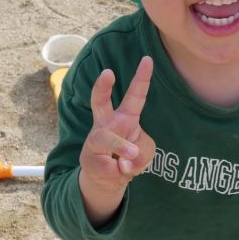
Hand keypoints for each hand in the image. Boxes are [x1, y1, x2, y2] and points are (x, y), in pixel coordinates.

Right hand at [79, 56, 155, 224]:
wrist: (107, 180)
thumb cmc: (128, 158)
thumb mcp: (146, 153)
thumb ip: (143, 152)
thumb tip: (124, 159)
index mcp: (125, 117)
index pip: (135, 94)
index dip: (141, 77)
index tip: (148, 59)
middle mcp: (107, 123)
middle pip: (100, 101)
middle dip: (102, 87)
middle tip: (107, 73)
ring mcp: (96, 139)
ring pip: (108, 138)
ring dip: (122, 148)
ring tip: (130, 157)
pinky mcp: (90, 157)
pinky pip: (113, 164)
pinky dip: (123, 170)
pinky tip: (118, 171)